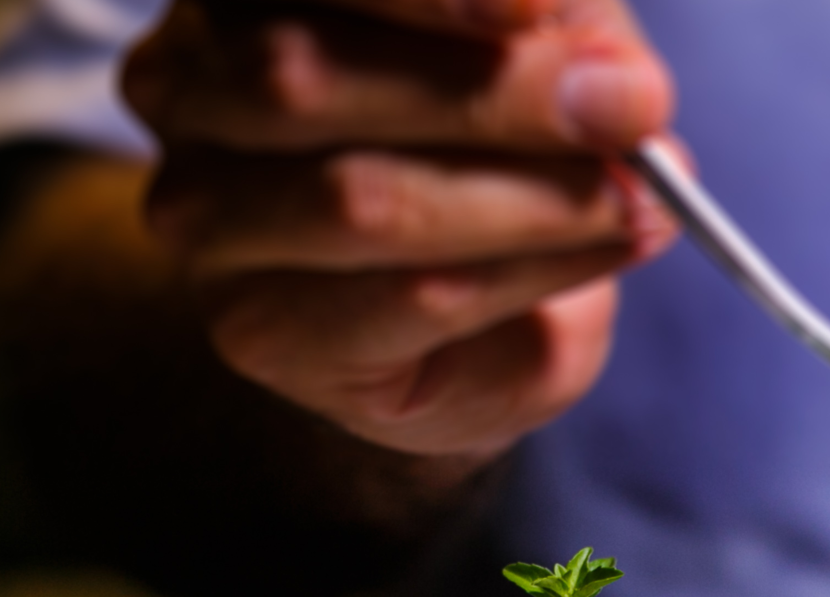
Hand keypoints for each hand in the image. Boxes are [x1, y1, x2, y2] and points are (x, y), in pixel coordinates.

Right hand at [121, 0, 675, 462]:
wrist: (453, 324)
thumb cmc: (481, 157)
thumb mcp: (525, 51)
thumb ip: (552, 36)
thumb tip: (614, 76)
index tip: (539, 5)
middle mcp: (188, 86)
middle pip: (306, 74)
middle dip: (498, 92)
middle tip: (633, 106)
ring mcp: (204, 217)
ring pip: (360, 199)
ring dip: (531, 197)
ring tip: (641, 195)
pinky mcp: (261, 332)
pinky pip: (408, 298)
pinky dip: (532, 270)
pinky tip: (611, 245)